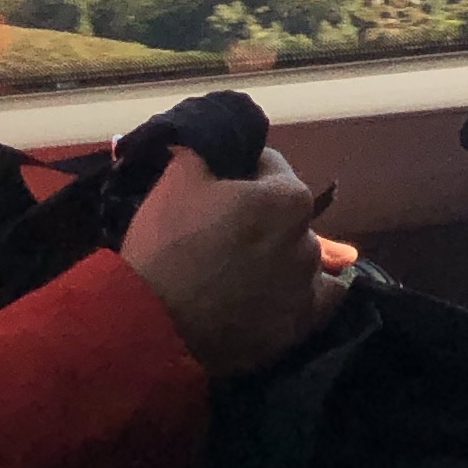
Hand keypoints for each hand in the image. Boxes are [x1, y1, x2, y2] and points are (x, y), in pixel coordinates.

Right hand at [119, 147, 356, 378]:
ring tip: (239, 268)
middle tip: (221, 231)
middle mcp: (310, 241)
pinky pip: (317, 300)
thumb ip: (207, 150)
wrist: (151, 327)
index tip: (217, 187)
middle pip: (286, 215)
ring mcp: (307, 288)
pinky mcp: (298, 327)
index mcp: (290, 198)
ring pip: (298, 256)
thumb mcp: (178, 179)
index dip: (241, 172)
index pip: (271, 168)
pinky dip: (302, 292)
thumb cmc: (167, 246)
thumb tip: (216, 141)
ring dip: (277, 254)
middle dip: (261, 216)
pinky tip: (278, 293)